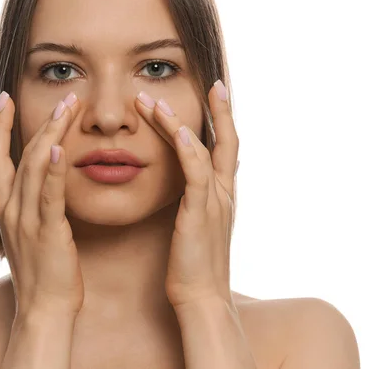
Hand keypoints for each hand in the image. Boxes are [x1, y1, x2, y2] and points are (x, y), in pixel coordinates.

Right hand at [0, 91, 84, 315]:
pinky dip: (53, 171)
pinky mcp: (48, 231)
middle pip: (20, 153)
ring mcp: (26, 219)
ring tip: (70, 108)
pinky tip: (59, 149)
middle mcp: (10, 207)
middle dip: (41, 121)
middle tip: (65, 97)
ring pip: (35, 166)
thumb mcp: (12, 230)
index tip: (5, 97)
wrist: (43, 307)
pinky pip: (49, 196)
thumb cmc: (35, 267)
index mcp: (3, 204)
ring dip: (52, 134)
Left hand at [135, 80, 238, 307]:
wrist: (202, 298)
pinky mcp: (200, 213)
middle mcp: (224, 193)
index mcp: (222, 196)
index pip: (226, 149)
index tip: (217, 94)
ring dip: (178, 122)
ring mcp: (215, 202)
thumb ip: (200, 202)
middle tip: (213, 83)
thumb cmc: (194, 266)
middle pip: (227, 141)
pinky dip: (187, 150)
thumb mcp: (199, 228)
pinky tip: (175, 130)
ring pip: (202, 150)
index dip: (224, 120)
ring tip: (153, 101)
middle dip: (220, 111)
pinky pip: (196, 174)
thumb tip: (198, 185)